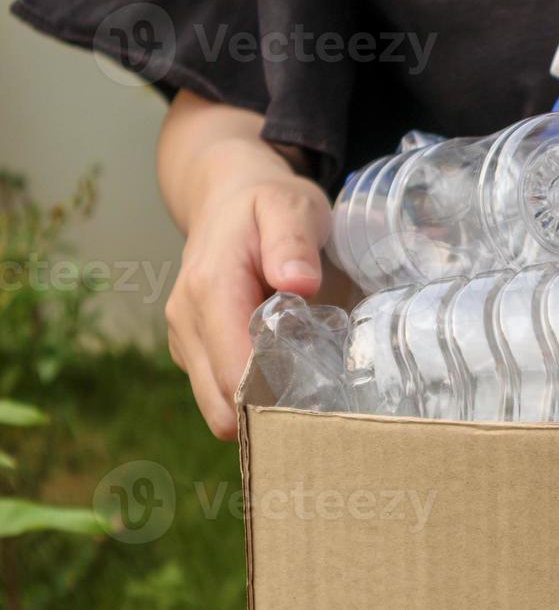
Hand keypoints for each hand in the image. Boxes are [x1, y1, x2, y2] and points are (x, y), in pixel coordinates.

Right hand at [165, 174, 330, 438]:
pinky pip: (218, 391)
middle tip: (321, 400)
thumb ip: (293, 241)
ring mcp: (185, 338)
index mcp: (210, 290)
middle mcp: (187, 321)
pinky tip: (286, 370)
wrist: (227, 195)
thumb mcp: (291, 206)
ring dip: (261, 406)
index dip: (276, 399)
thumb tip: (297, 283)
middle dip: (270, 413)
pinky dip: (251, 394)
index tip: (321, 399)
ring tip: (306, 385)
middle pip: (222, 405)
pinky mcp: (192, 348)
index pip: (233, 375)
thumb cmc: (267, 203)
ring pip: (218, 405)